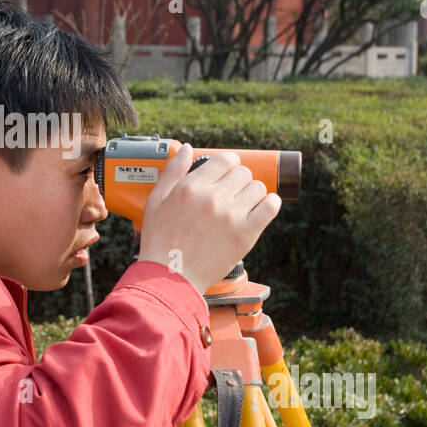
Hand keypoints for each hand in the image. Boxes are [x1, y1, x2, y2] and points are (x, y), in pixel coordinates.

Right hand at [137, 143, 281, 294]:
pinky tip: (263, 207)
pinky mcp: (245, 235)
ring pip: (258, 187)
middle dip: (239, 178)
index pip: (225, 159)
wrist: (170, 278)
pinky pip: (270, 207)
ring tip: (244, 203)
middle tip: (233, 191)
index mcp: (192, 187)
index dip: (228, 163)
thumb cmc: (160, 240)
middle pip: (243, 172)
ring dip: (253, 192)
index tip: (227, 172)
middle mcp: (213, 198)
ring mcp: (231, 216)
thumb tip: (188, 148)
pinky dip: (270, 203)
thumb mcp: (156, 200)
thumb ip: (172, 171)